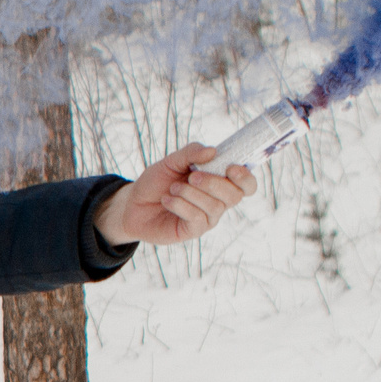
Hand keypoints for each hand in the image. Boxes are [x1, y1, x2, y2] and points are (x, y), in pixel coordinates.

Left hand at [96, 144, 254, 246]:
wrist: (132, 204)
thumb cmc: (156, 182)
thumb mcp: (171, 162)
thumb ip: (191, 153)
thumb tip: (213, 151)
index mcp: (219, 182)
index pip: (247, 184)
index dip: (245, 177)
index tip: (231, 168)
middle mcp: (218, 201)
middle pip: (235, 195)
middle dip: (214, 183)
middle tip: (192, 176)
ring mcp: (207, 217)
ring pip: (215, 206)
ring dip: (191, 194)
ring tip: (172, 188)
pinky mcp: (193, 230)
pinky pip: (198, 218)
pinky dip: (181, 205)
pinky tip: (167, 200)